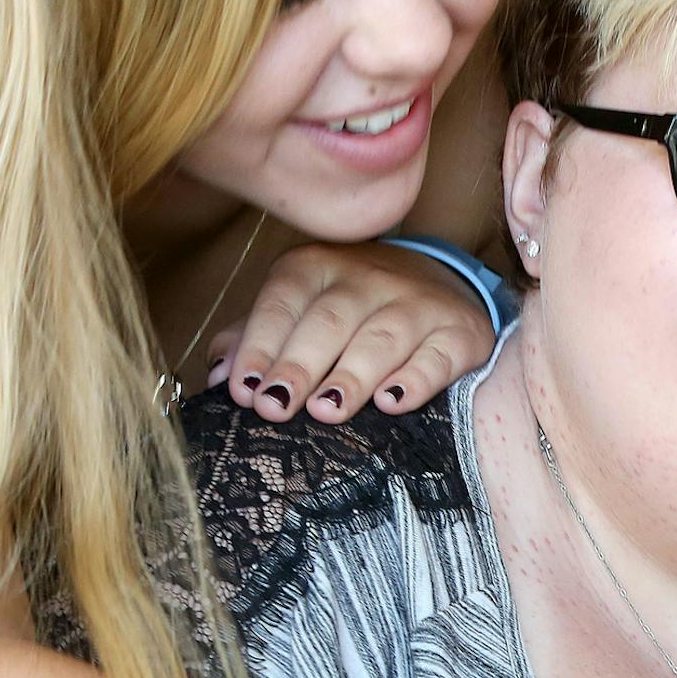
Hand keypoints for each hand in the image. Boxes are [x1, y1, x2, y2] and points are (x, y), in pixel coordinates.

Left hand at [209, 240, 495, 421]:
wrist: (442, 287)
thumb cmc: (353, 311)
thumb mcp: (301, 310)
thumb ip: (256, 338)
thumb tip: (217, 375)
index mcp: (316, 267)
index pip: (283, 302)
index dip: (261, 345)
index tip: (245, 390)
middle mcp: (368, 278)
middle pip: (329, 321)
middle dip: (300, 365)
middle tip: (277, 407)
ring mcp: (417, 302)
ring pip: (382, 337)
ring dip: (352, 375)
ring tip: (327, 410)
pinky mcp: (459, 331)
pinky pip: (438, 356)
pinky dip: (417, 378)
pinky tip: (394, 402)